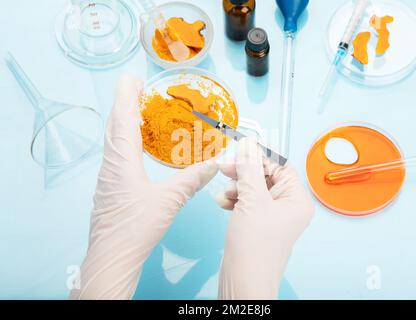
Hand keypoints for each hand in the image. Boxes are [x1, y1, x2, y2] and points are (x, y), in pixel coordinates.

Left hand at [70, 75, 217, 299]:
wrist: (112, 255)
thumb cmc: (135, 228)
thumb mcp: (169, 200)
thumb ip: (191, 180)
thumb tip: (212, 165)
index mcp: (122, 160)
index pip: (122, 118)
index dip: (126, 95)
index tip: (132, 79)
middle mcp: (111, 164)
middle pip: (114, 126)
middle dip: (124, 105)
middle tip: (136, 92)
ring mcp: (107, 177)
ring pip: (113, 141)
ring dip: (123, 123)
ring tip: (136, 115)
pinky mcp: (108, 189)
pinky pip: (115, 156)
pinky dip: (124, 143)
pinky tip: (134, 151)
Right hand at [216, 138, 313, 298]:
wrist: (244, 280)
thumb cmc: (255, 247)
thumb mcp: (252, 199)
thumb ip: (249, 168)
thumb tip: (248, 144)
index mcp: (297, 200)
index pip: (281, 166)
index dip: (261, 156)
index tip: (242, 149)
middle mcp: (288, 207)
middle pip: (266, 177)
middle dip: (245, 173)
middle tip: (227, 168)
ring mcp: (272, 216)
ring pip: (254, 189)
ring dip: (237, 187)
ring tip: (226, 194)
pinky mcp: (258, 224)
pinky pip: (247, 203)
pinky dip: (235, 200)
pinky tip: (224, 203)